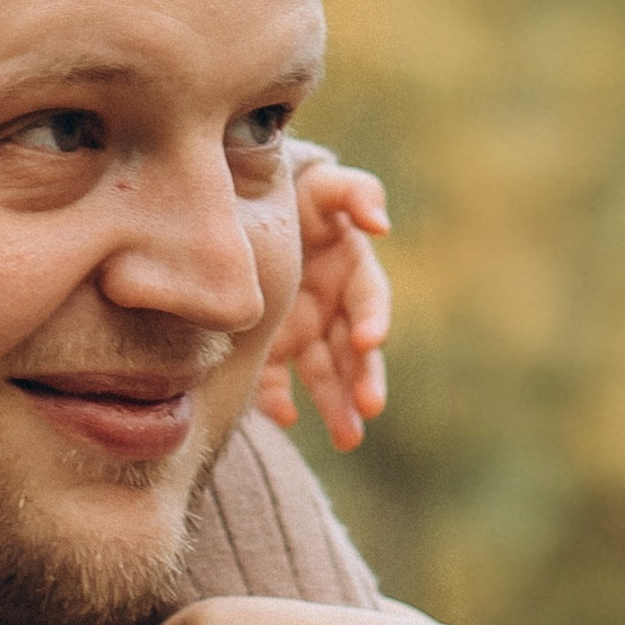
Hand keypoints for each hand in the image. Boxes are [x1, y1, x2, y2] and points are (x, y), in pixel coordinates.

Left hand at [258, 152, 390, 451]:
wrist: (243, 203)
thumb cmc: (293, 191)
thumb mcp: (323, 184)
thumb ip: (356, 194)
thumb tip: (381, 224)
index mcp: (351, 270)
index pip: (369, 300)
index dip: (373, 320)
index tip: (369, 342)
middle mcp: (331, 307)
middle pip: (353, 350)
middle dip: (364, 380)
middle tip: (370, 408)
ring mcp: (301, 331)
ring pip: (324, 375)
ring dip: (337, 405)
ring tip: (349, 440)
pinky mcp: (268, 346)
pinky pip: (276, 379)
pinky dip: (280, 400)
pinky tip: (285, 418)